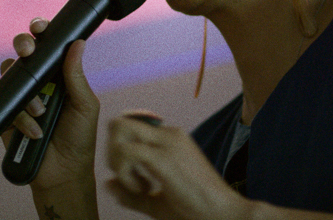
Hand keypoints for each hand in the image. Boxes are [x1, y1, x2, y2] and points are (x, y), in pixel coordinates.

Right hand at [0, 18, 100, 192]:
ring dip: (27, 94)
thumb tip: (77, 43)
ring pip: (11, 77)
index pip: (47, 47)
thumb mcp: (84, 105)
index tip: (39, 28)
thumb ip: (77, 77)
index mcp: (59, 75)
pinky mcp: (7, 117)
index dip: (40, 32)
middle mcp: (38, 83)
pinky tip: (35, 131)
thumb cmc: (79, 138)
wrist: (63, 173)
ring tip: (42, 112)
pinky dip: (21, 118)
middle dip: (22, 46)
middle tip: (27, 52)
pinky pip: (5, 106)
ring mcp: (21, 98)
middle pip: (22, 54)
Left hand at [106, 112, 252, 219]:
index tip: (132, 178)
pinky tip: (143, 189)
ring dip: (117, 160)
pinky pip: (126, 152)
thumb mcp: (158, 202)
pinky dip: (125, 173)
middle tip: (127, 179)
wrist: (225, 215)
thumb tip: (107, 184)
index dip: (119, 151)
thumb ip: (131, 193)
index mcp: (170, 140)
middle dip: (111, 151)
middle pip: (119, 123)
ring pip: (118, 130)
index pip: (130, 127)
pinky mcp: (164, 158)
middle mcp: (169, 134)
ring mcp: (167, 142)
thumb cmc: (195, 211)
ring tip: (138, 186)